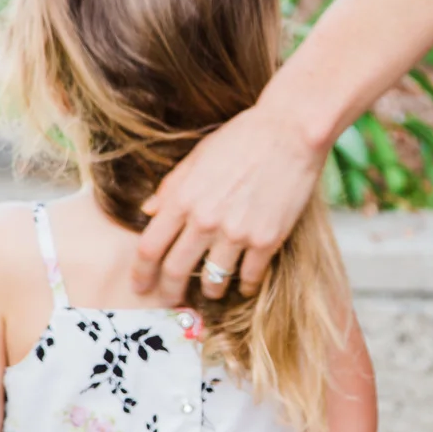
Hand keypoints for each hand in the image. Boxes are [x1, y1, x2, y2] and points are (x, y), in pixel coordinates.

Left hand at [132, 99, 328, 304]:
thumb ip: (171, 188)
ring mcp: (236, 233)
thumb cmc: (243, 138)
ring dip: (209, 290)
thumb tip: (148, 211)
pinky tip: (244, 283)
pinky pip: (249, 277)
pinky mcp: (267, 240)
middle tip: (170, 300)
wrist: (291, 132)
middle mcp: (205, 220)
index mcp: (183, 199)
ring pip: (213, 280)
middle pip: (175, 270)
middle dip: (169, 291)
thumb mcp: (197, 157)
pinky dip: (244, 285)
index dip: (141, 273)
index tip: (141, 285)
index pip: (149, 248)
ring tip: (212, 290)